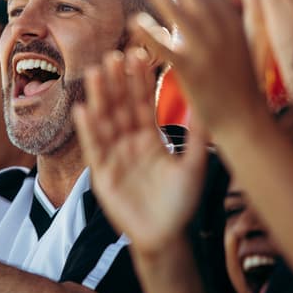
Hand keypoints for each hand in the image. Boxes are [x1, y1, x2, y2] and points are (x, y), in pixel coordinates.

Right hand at [73, 52, 208, 255]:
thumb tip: (209, 107)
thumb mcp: (194, 167)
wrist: (165, 237)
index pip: (142, 103)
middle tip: (113, 55)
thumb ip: (197, 138)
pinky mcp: (102, 175)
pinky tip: (83, 110)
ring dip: (99, 98)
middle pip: (120, 107)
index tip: (138, 55)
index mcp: (149, 138)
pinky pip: (94, 149)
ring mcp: (114, 157)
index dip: (139, 81)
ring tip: (96, 73)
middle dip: (116, 82)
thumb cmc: (180, 203)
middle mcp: (129, 143)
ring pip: (105, 122)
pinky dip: (88, 130)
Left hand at [131, 0, 266, 135]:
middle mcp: (222, 30)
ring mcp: (207, 49)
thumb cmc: (238, 84)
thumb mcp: (240, 44)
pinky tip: (134, 21)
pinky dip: (150, 32)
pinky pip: (166, 47)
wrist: (245, 119)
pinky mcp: (191, 70)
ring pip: (179, 12)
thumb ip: (225, 19)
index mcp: (233, 22)